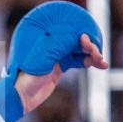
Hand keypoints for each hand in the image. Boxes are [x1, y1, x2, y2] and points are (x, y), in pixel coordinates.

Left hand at [0, 0, 108, 121]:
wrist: (20, 98)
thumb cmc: (27, 74)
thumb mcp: (46, 55)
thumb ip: (63, 42)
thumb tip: (82, 36)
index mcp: (41, 31)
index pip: (65, 23)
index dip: (79, 28)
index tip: (86, 38)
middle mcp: (49, 39)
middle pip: (74, 35)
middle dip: (88, 42)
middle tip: (95, 52)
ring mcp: (54, 52)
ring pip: (78, 47)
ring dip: (91, 52)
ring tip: (101, 60)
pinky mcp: (59, 65)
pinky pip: (77, 59)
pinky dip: (88, 61)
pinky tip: (100, 64)